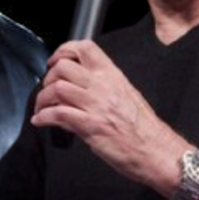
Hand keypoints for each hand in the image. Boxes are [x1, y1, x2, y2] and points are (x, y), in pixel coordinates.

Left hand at [31, 41, 187, 191]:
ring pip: (57, 88)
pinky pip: (57, 114)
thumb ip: (102, 86)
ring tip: (42, 108)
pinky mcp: (90, 126)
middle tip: (48, 89)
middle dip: (49, 77)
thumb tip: (78, 86)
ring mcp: (96, 106)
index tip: (55, 60)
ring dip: (42, 98)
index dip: (64, 50)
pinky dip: (43, 117)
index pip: (85, 48)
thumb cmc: (144, 128)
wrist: (157, 151)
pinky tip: (41, 121)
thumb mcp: (125, 95)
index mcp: (113, 76)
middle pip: (63, 67)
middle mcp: (103, 86)